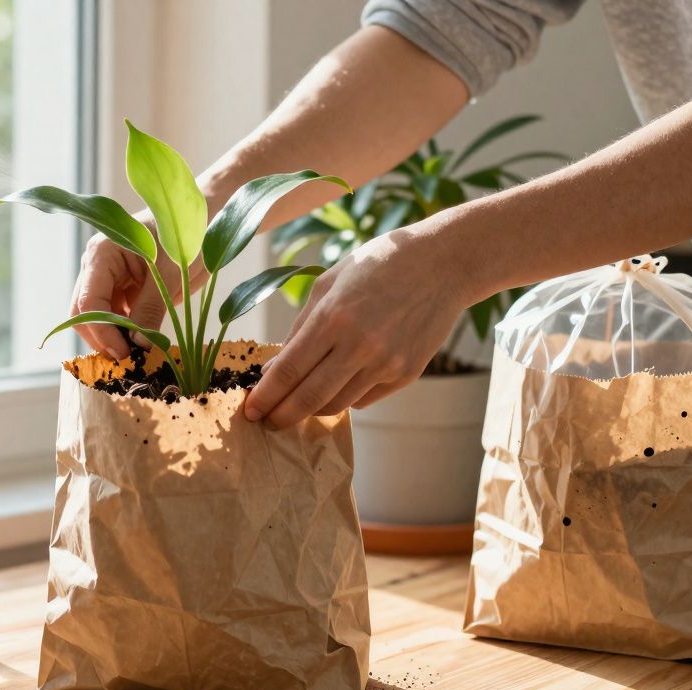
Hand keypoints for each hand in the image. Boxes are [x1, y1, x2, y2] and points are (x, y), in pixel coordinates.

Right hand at [70, 227, 205, 359]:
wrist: (201, 222)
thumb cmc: (186, 234)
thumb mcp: (171, 273)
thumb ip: (151, 308)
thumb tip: (138, 344)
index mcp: (102, 254)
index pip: (89, 302)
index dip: (102, 332)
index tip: (124, 353)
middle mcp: (97, 267)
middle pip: (83, 313)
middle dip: (102, 338)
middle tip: (128, 360)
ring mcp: (108, 280)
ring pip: (96, 319)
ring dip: (112, 339)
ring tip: (137, 355)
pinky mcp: (122, 292)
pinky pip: (115, 318)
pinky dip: (124, 334)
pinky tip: (142, 345)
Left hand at [243, 232, 471, 428]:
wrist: (441, 265)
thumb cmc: (376, 266)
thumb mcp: (328, 284)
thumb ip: (299, 328)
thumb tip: (273, 369)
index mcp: (333, 318)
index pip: (288, 371)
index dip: (265, 396)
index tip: (249, 410)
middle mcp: (360, 345)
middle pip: (309, 399)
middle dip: (281, 416)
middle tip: (265, 422)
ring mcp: (386, 364)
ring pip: (336, 406)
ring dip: (311, 409)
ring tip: (298, 402)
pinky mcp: (405, 375)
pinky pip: (363, 399)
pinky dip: (344, 396)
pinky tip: (340, 380)